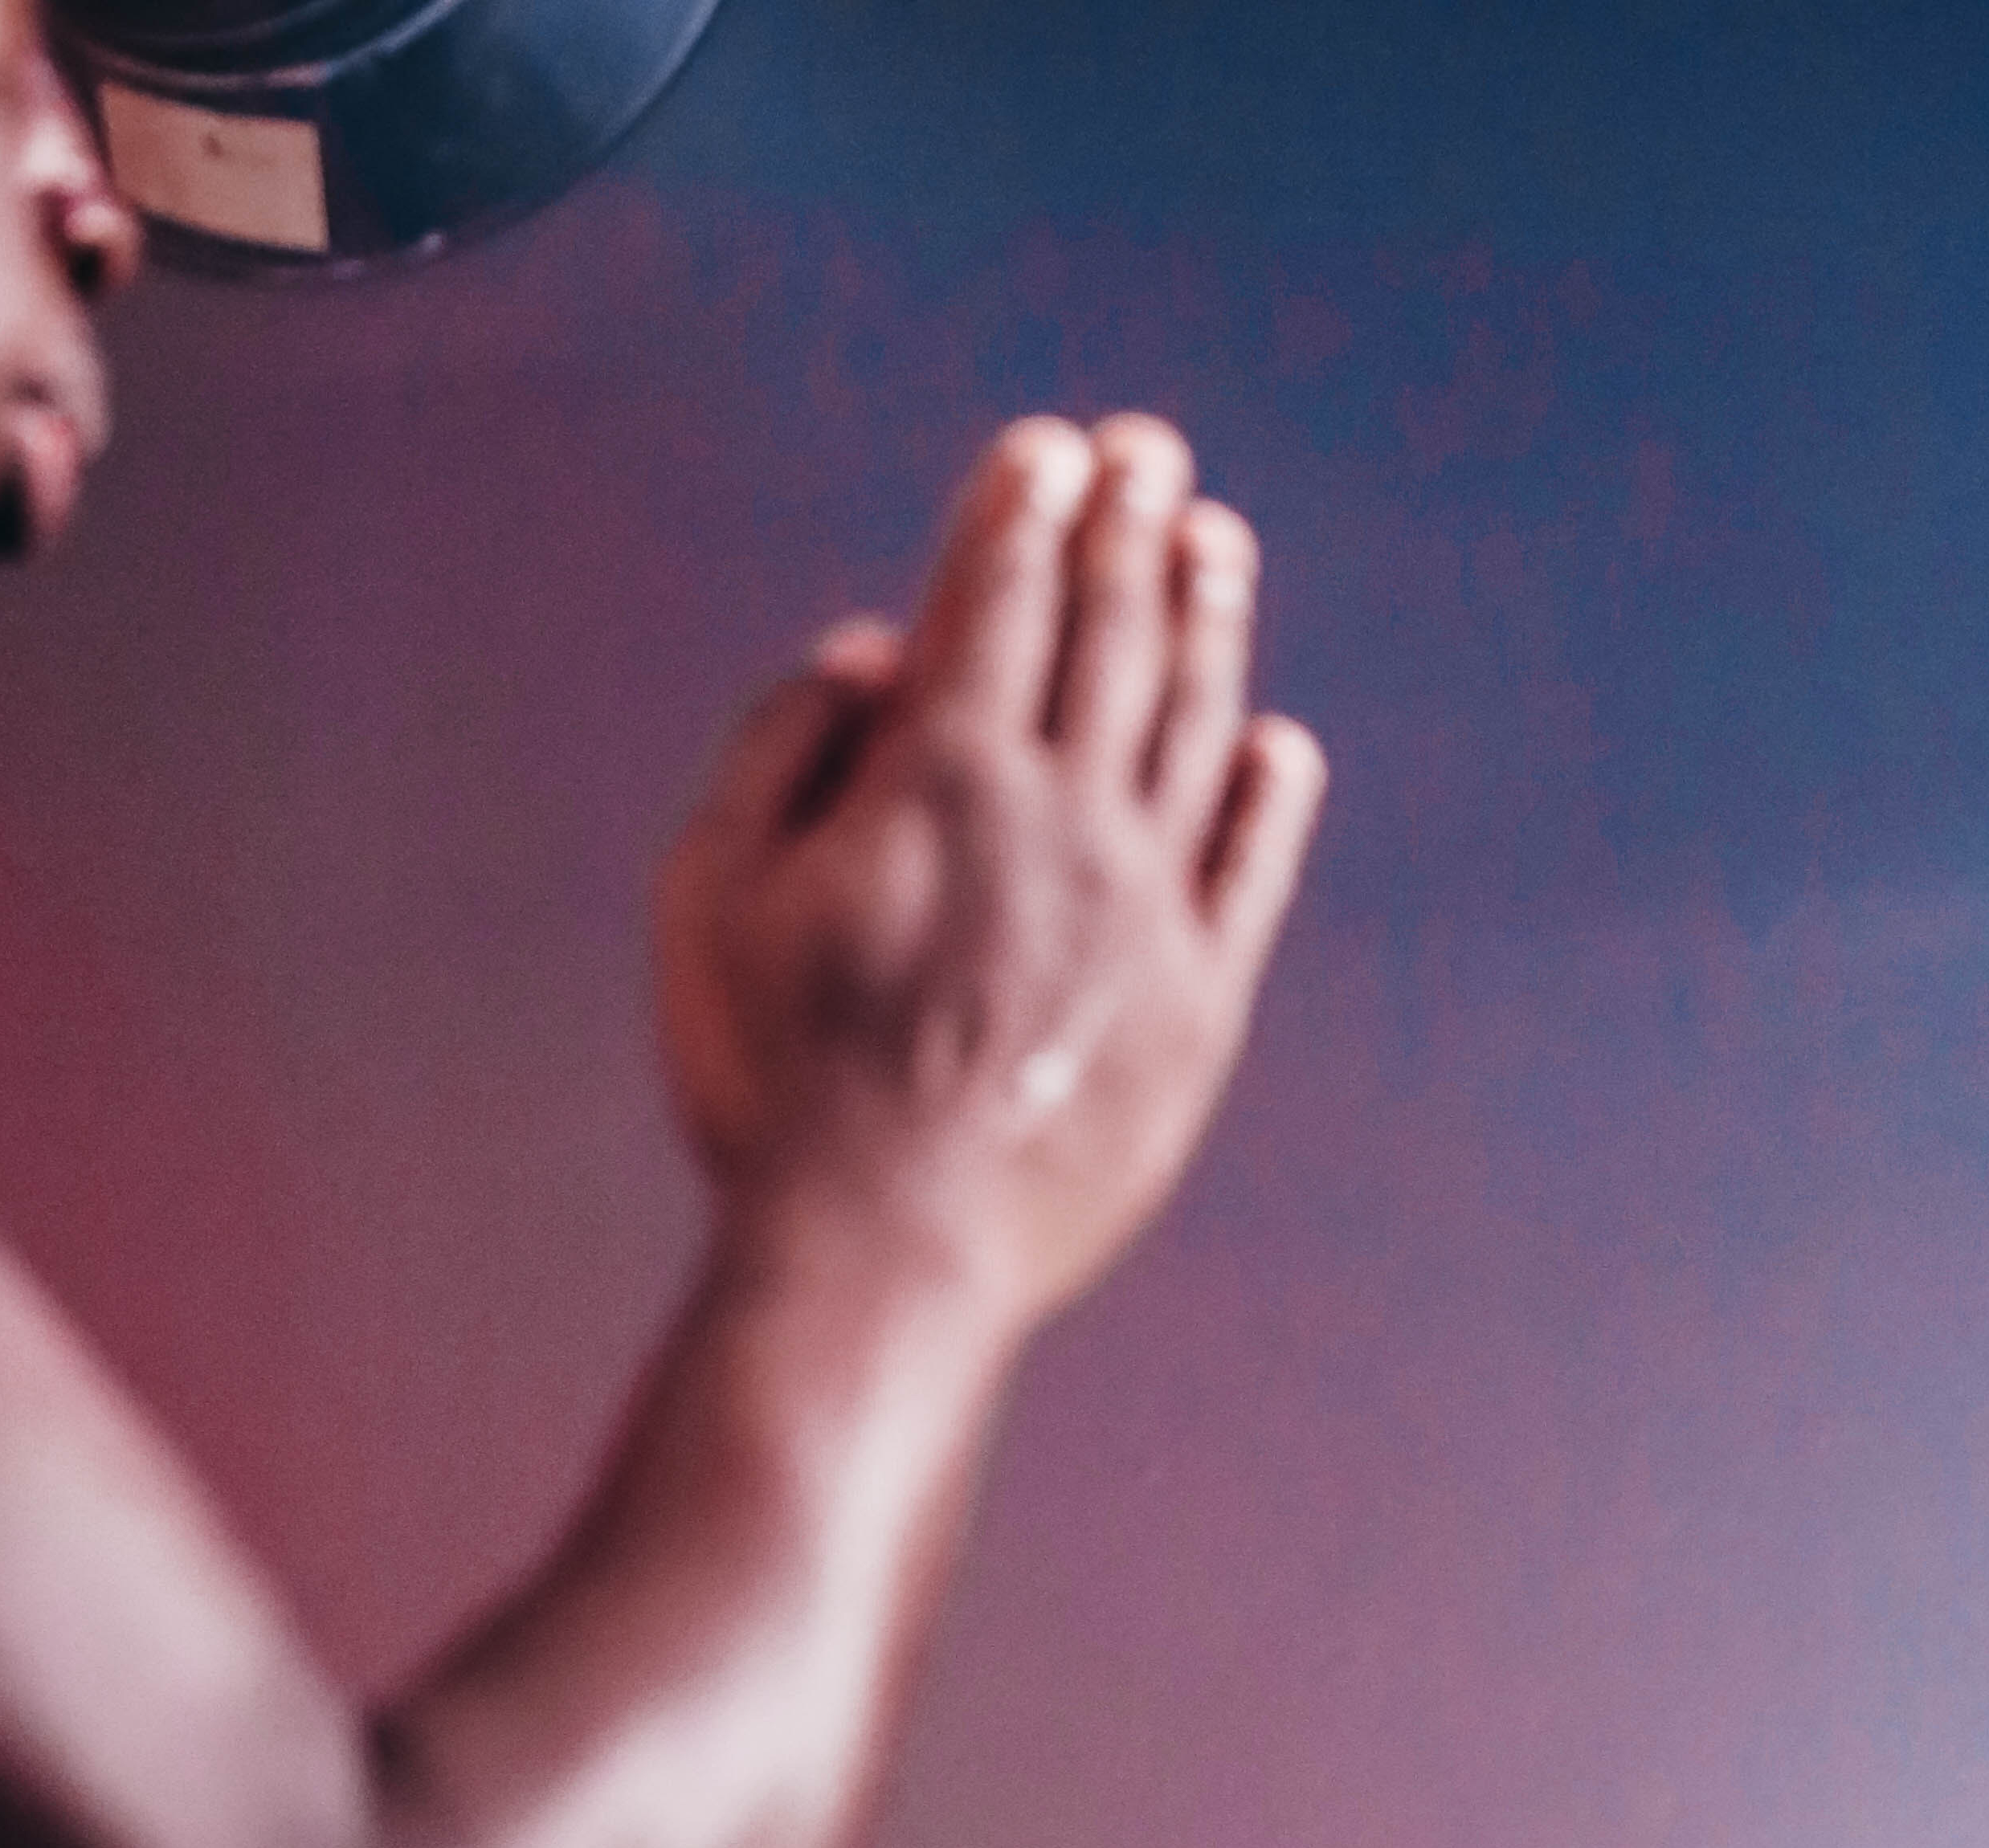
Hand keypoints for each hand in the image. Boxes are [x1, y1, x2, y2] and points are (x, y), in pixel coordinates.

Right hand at [655, 412, 1325, 1334]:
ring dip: (1207, 621)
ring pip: (1195, 726)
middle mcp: (1062, 816)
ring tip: (1214, 546)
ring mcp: (1144, 910)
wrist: (887, 1254)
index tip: (1047, 452)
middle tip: (1147, 454)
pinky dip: (1267, 795)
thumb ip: (782, 749)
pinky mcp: (1196, 1007)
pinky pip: (1250, 871)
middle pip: (1111, 633)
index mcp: (941, 774)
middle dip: (1128, 525)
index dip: (1025, 507)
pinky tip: (1277, 745)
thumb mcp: (711, 894)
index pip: (997, 595)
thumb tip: (871, 656)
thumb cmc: (774, 1085)